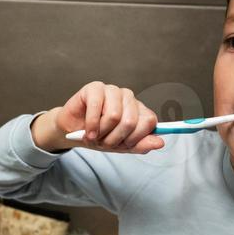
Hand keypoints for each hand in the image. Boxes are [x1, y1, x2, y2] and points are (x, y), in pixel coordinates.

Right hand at [32, 81, 161, 153]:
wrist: (73, 132)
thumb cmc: (99, 136)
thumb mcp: (122, 146)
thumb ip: (141, 145)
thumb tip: (160, 143)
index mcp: (139, 110)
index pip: (149, 121)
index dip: (135, 138)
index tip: (123, 145)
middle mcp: (128, 97)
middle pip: (131, 121)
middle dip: (115, 138)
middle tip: (104, 142)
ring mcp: (112, 90)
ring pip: (114, 115)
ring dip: (101, 132)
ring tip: (94, 136)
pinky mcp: (94, 88)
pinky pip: (96, 107)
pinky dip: (91, 124)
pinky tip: (87, 131)